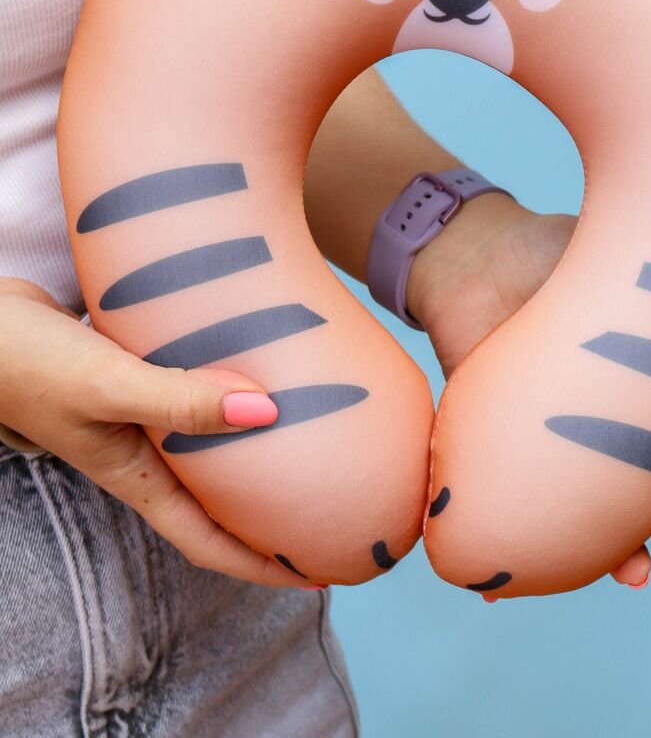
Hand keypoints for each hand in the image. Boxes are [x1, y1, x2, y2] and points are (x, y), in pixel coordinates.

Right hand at [0, 277, 320, 590]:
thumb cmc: (28, 363)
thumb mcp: (109, 386)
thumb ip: (181, 400)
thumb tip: (267, 411)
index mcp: (136, 475)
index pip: (208, 540)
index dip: (261, 565)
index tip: (318, 575)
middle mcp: (143, 452)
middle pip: (218, 499)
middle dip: (270, 514)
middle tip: (332, 510)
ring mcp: (138, 414)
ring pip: (211, 446)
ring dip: (257, 450)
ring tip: (315, 439)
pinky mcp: (138, 374)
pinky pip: (196, 394)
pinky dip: (230, 393)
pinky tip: (263, 365)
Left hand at [406, 195, 650, 589]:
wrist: (481, 256)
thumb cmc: (562, 256)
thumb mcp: (615, 277)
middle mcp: (619, 418)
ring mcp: (569, 439)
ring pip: (605, 508)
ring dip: (624, 547)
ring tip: (636, 571)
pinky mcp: (517, 451)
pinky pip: (529, 506)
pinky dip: (532, 546)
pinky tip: (511, 589)